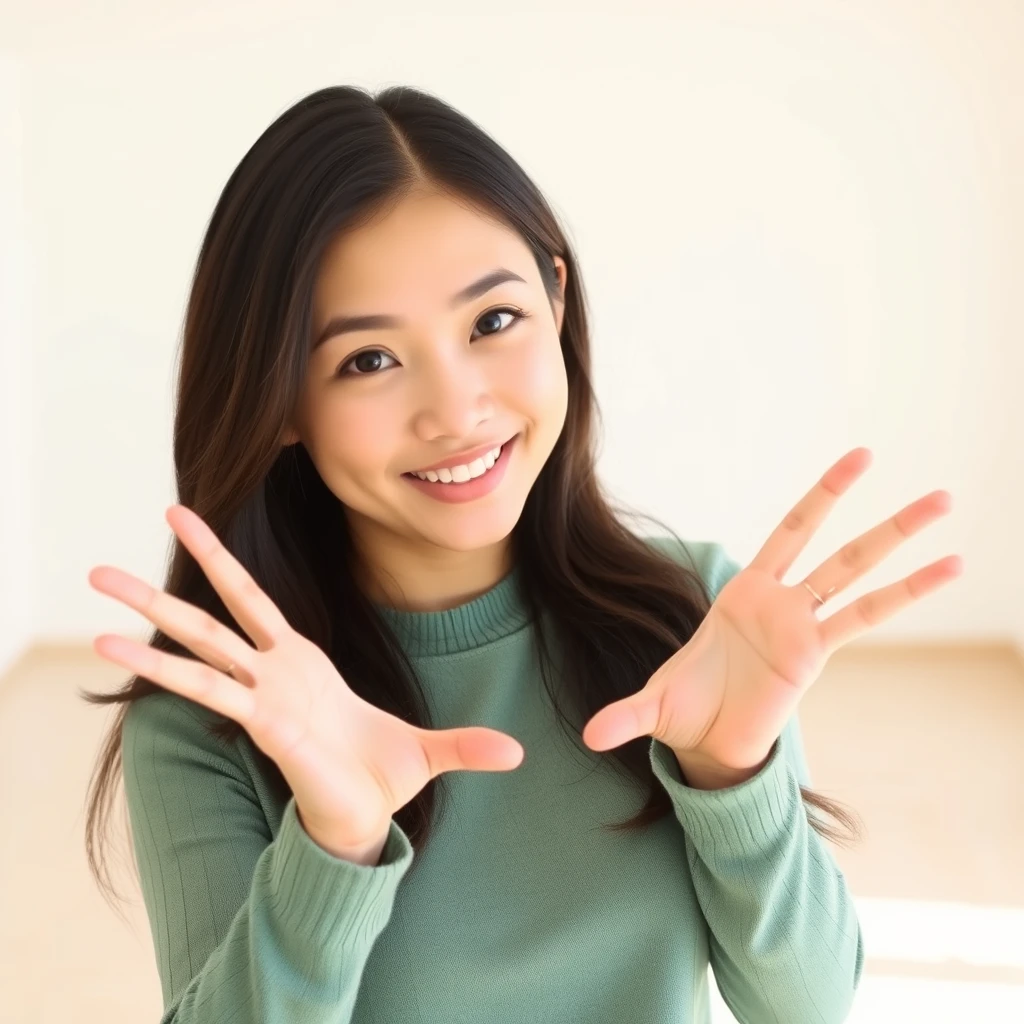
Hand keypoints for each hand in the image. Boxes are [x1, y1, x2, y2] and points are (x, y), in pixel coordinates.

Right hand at [89, 505, 523, 851]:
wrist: (370, 826)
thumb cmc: (382, 783)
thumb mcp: (430, 753)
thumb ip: (466, 744)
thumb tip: (518, 752)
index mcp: (302, 663)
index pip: (252, 600)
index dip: (222, 561)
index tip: (191, 524)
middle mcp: (271, 675)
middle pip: (210, 619)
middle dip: (161, 588)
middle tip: (99, 566)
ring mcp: (264, 698)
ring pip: (199, 654)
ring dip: (148, 634)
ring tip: (93, 616)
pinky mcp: (267, 725)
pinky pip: (217, 692)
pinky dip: (175, 675)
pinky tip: (124, 656)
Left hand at [580, 448, 962, 781]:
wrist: (706, 747)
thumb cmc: (684, 711)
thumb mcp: (651, 706)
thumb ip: (624, 714)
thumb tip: (585, 736)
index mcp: (742, 594)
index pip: (790, 532)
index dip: (821, 497)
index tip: (855, 462)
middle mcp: (779, 602)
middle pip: (835, 547)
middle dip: (875, 515)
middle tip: (925, 485)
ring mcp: (803, 628)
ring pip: (859, 574)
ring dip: (902, 541)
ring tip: (947, 505)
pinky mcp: (816, 657)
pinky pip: (866, 618)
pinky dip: (906, 594)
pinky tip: (947, 568)